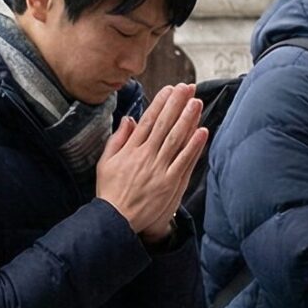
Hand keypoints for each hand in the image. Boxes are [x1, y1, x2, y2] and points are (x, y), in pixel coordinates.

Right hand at [93, 83, 207, 242]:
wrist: (117, 220)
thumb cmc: (111, 192)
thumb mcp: (105, 162)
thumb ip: (118, 139)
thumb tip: (129, 119)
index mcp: (131, 150)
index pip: (148, 121)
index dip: (160, 103)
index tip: (170, 89)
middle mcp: (146, 156)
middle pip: (164, 125)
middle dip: (177, 104)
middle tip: (187, 88)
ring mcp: (159, 170)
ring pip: (176, 139)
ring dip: (187, 119)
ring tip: (196, 102)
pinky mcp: (170, 183)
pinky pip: (184, 161)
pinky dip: (194, 146)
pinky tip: (202, 131)